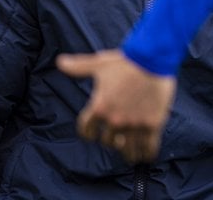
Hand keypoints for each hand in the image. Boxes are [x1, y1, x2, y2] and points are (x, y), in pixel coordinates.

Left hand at [56, 49, 176, 163]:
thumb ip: (78, 67)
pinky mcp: (152, 124)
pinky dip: (147, 154)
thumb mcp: (99, 64)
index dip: (89, 132)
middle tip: (117, 139)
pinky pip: (148, 147)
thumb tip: (60, 62)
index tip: (93, 134)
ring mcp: (134, 124)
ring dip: (128, 153)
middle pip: (108, 142)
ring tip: (131, 155)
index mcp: (99, 107)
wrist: (152, 58)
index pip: (86, 130)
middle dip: (111, 140)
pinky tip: (146, 154)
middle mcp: (115, 120)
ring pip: (128, 150)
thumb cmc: (125, 61)